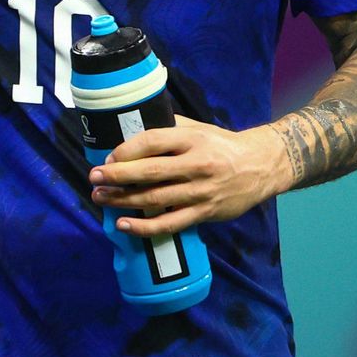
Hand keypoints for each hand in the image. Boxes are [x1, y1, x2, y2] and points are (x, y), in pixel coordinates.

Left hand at [88, 115, 287, 237]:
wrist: (262, 166)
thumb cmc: (223, 146)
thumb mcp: (199, 129)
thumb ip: (170, 129)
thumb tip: (133, 129)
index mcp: (193, 140)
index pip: (153, 141)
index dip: (127, 150)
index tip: (108, 157)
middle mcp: (197, 165)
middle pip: (150, 171)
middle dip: (118, 176)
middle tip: (94, 178)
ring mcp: (201, 191)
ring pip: (156, 199)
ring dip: (123, 200)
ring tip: (100, 198)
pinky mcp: (205, 213)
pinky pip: (170, 224)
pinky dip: (145, 227)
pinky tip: (124, 225)